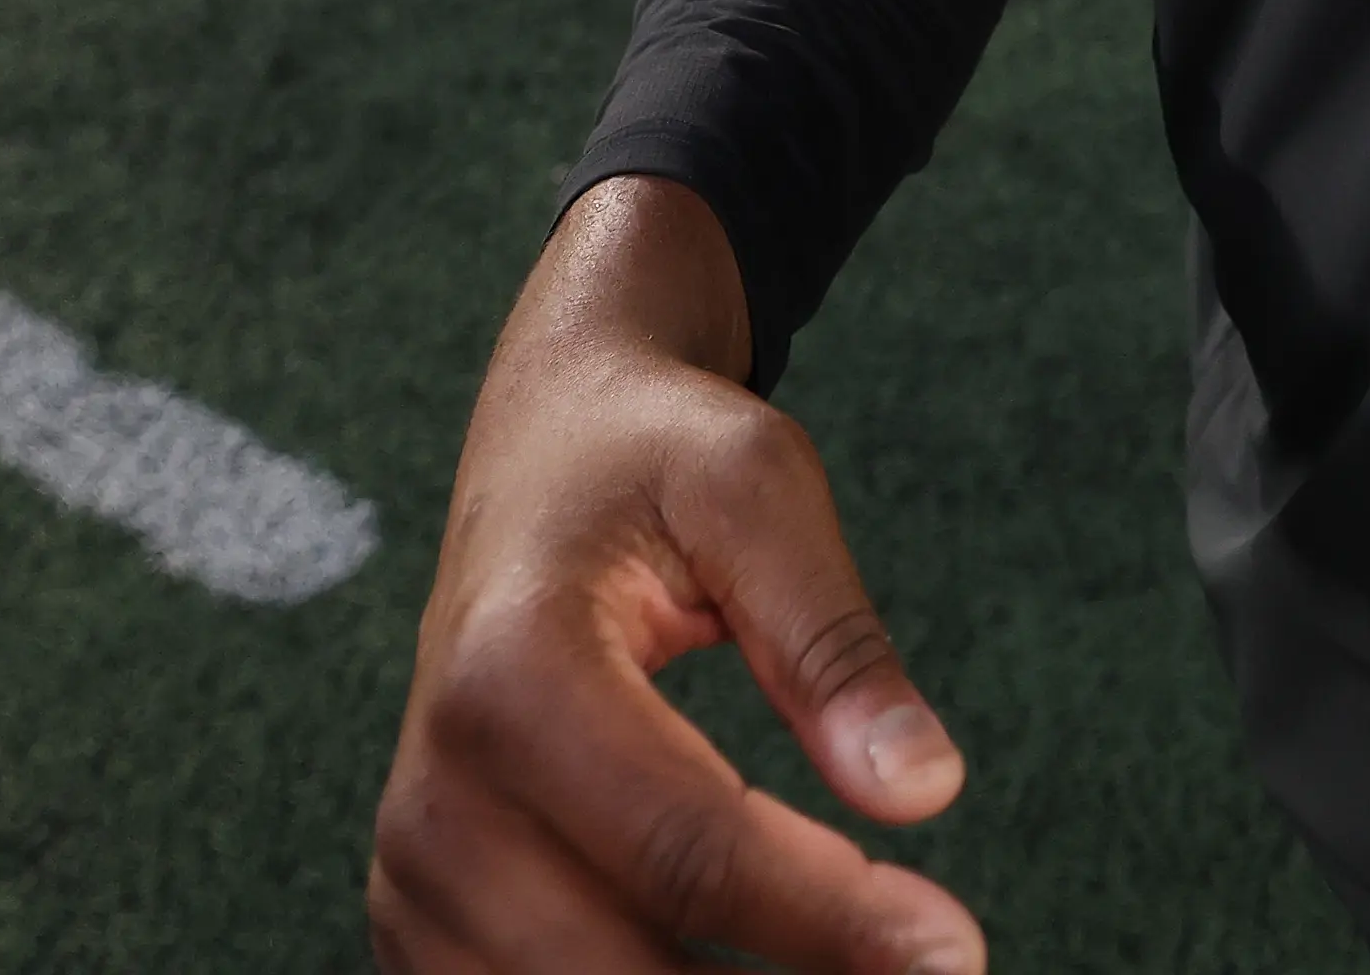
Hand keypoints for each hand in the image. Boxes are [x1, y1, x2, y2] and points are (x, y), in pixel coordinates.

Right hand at [372, 179, 978, 974]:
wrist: (542, 447)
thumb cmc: (654, 455)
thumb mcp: (759, 488)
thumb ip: (834, 644)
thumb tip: (924, 791)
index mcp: (511, 675)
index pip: (691, 850)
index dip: (833, 922)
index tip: (955, 956)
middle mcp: (438, 795)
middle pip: (624, 970)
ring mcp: (414, 872)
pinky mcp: (420, 917)